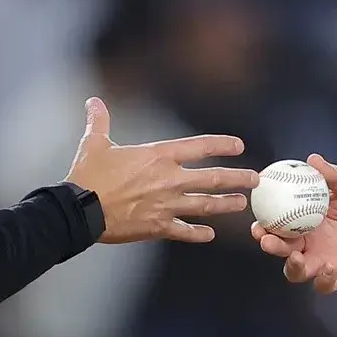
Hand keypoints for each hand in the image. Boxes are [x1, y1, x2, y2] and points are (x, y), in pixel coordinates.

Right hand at [66, 98, 257, 243]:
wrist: (80, 210)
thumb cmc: (88, 176)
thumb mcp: (94, 144)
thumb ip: (99, 121)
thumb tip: (93, 101)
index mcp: (158, 157)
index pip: (199, 146)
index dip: (222, 145)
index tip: (239, 146)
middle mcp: (169, 180)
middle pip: (212, 179)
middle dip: (237, 178)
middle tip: (255, 179)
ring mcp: (166, 206)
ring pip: (205, 206)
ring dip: (226, 205)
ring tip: (242, 205)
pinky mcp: (158, 228)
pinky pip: (184, 232)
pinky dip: (198, 234)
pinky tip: (209, 235)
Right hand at [252, 154, 336, 292]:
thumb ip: (333, 175)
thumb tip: (312, 160)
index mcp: (306, 218)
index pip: (277, 223)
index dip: (264, 223)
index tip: (257, 219)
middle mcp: (311, 241)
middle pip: (281, 248)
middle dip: (270, 245)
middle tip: (267, 239)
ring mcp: (324, 260)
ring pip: (297, 270)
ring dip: (291, 266)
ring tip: (296, 257)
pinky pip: (325, 284)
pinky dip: (323, 280)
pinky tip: (329, 269)